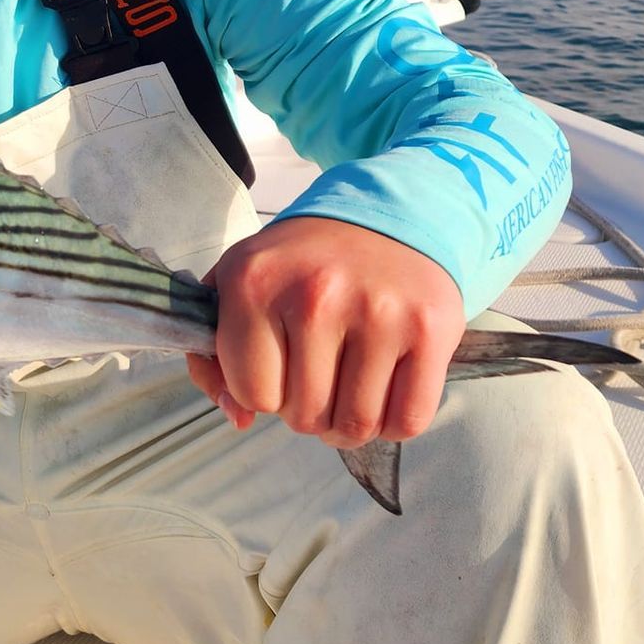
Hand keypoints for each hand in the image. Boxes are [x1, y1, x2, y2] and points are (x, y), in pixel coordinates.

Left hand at [186, 216, 464, 448]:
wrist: (384, 219)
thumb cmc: (301, 265)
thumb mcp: (237, 286)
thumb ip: (213, 357)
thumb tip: (240, 419)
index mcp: (254, 283)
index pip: (252, 394)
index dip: (262, 391)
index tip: (277, 365)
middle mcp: (315, 295)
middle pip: (304, 415)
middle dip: (306, 409)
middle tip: (316, 375)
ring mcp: (378, 313)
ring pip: (355, 425)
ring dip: (347, 423)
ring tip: (346, 388)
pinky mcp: (430, 330)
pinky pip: (407, 421)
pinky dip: (392, 423)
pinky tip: (382, 392)